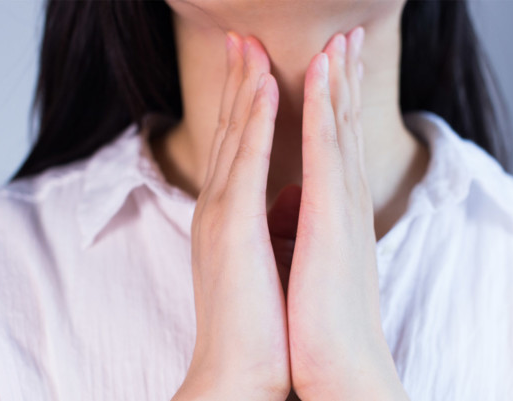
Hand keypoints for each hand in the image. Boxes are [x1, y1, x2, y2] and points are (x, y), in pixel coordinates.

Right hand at [172, 33, 288, 400]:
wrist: (240, 372)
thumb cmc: (258, 321)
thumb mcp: (266, 261)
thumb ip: (272, 223)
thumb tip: (291, 201)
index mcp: (232, 214)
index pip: (240, 146)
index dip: (246, 101)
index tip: (256, 64)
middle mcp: (221, 206)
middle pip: (233, 129)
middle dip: (240, 78)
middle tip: (244, 34)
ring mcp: (224, 214)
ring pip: (236, 135)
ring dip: (246, 84)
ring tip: (252, 41)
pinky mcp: (233, 228)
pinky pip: (247, 162)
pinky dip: (255, 120)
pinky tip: (264, 85)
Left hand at [286, 28, 408, 399]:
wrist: (335, 369)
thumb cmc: (318, 323)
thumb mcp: (309, 262)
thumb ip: (303, 225)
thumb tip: (291, 207)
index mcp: (334, 212)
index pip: (333, 144)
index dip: (334, 101)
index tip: (333, 64)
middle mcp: (344, 201)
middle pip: (341, 125)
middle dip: (342, 76)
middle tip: (347, 34)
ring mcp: (341, 205)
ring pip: (336, 125)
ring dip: (336, 76)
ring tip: (339, 36)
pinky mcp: (331, 216)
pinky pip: (324, 146)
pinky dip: (322, 104)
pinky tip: (321, 70)